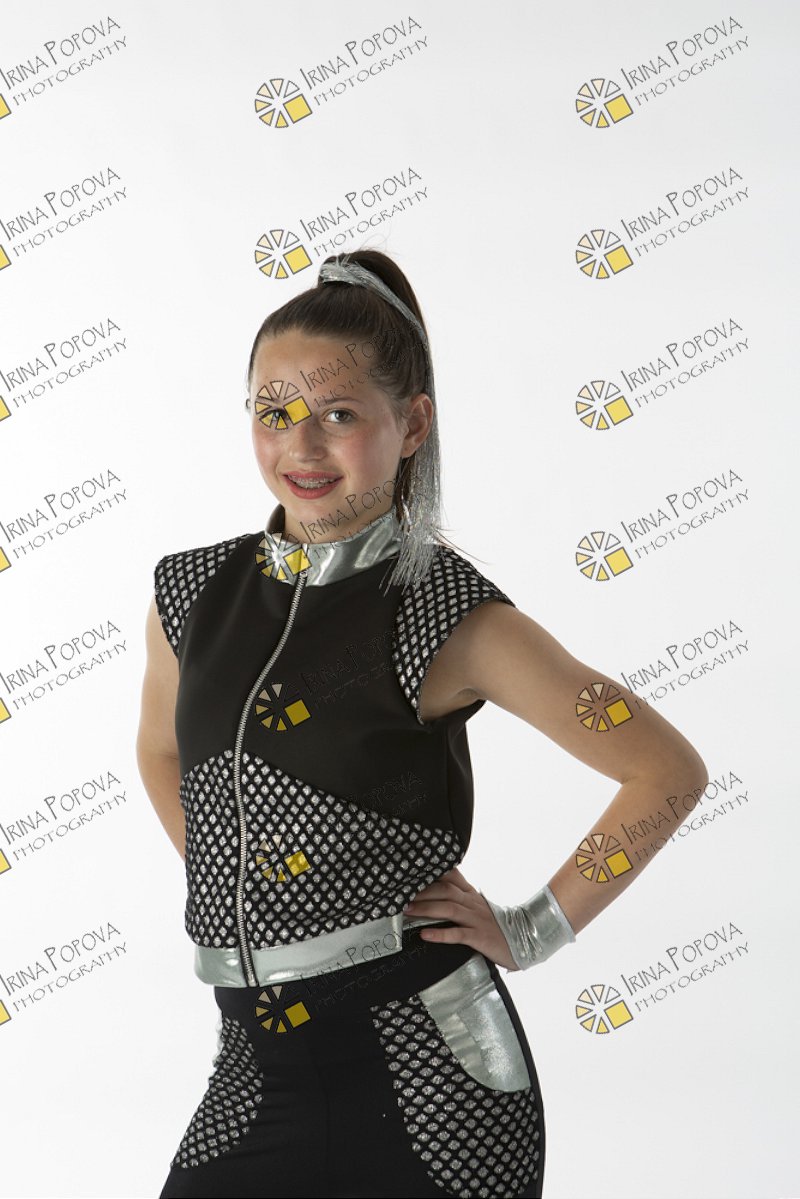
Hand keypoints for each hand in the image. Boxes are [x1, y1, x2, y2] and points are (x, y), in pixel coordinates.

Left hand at [403, 866, 519, 971]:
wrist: (525, 939)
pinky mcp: (479, 937)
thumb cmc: (496, 926)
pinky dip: (440, 934)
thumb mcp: (478, 907)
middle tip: (400, 895)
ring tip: (407, 912)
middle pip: (445, 891)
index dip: (431, 872)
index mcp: (471, 895)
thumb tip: (437, 893)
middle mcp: (472, 903)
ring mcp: (476, 919)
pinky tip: (424, 935)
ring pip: (448, 909)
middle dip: (421, 892)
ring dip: (425, 909)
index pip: (451, 876)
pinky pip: (458, 934)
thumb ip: (461, 898)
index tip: (411, 871)